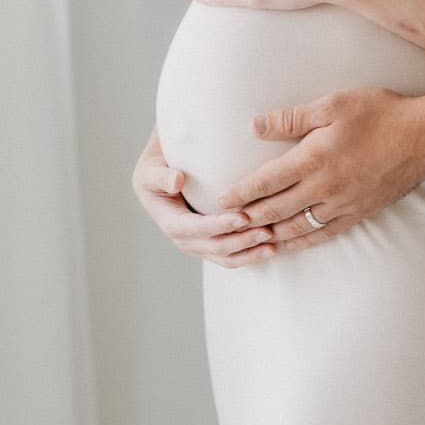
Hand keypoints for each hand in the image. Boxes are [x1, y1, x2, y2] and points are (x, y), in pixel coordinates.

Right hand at [130, 124, 277, 267]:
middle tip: (267, 232)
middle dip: (241, 242)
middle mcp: (183, 239)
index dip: (218, 225)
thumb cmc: (159, 168)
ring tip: (273, 245)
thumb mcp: (151, 169)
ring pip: (225, 257)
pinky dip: (251, 254)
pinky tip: (272, 248)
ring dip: (249, 253)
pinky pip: (232, 255)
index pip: (194, 228)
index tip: (242, 217)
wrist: (164, 174)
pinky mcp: (211, 244)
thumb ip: (159, 175)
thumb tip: (176, 181)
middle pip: (213, 247)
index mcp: (169, 221)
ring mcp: (198, 245)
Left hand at [215, 88, 424, 250]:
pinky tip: (288, 244)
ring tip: (248, 239)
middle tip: (224, 224)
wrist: (424, 139)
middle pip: (276, 210)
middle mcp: (324, 187)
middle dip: (247, 218)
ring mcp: (342, 205)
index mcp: (314, 159)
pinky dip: (300, 241)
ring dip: (269, 234)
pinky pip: (322, 234)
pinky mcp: (358, 214)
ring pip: (296, 227)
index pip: (267, 181)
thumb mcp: (333, 105)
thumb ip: (292, 118)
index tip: (220, 200)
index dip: (241, 193)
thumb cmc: (380, 114)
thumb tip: (254, 126)